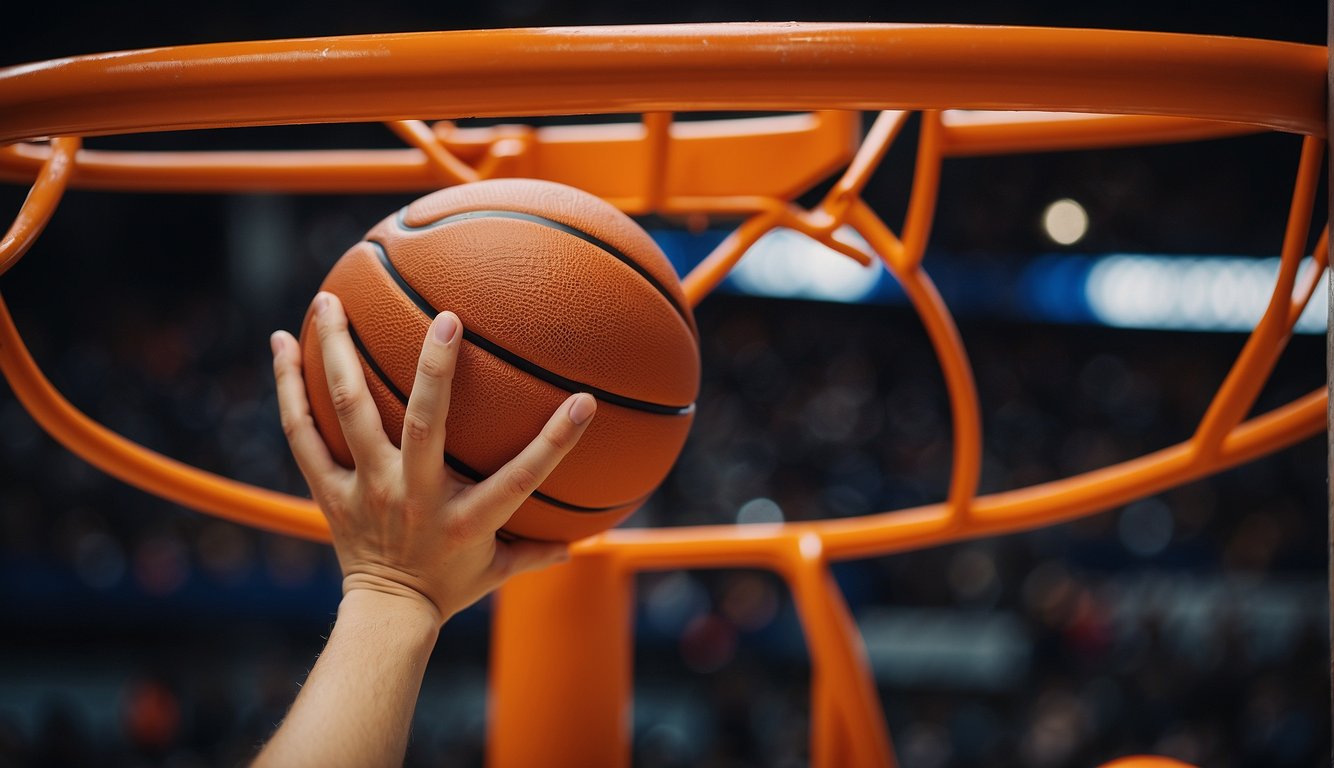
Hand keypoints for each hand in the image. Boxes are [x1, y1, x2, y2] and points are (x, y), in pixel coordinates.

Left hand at [270, 291, 594, 623]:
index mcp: (464, 518)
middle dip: (436, 368)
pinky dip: (289, 388)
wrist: (385, 616)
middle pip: (426, 425)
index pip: (520, 477)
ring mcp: (366, 489)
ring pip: (350, 412)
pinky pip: (302, 433)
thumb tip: (586, 537)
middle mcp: (414, 496)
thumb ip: (540, 547)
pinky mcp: (329, 489)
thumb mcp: (500, 569)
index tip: (584, 400)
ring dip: (338, 353)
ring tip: (329, 300)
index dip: (555, 442)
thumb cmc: (448, 586)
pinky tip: (281, 343)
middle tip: (446, 316)